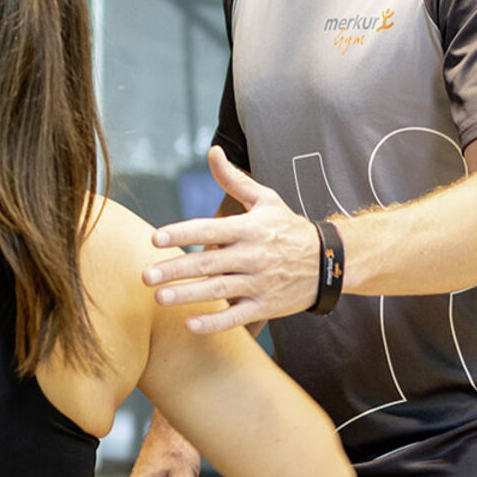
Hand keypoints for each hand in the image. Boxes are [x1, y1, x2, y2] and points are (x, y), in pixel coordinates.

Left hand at [143, 146, 321, 332]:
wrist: (330, 261)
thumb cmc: (289, 228)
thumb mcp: (265, 200)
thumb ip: (234, 179)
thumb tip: (212, 151)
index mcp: (250, 228)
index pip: (210, 230)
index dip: (182, 234)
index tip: (155, 239)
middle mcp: (253, 255)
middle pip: (209, 263)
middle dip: (176, 269)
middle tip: (145, 276)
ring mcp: (260, 283)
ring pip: (219, 291)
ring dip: (187, 296)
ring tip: (159, 298)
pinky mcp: (265, 305)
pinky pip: (237, 316)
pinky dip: (214, 323)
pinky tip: (190, 325)